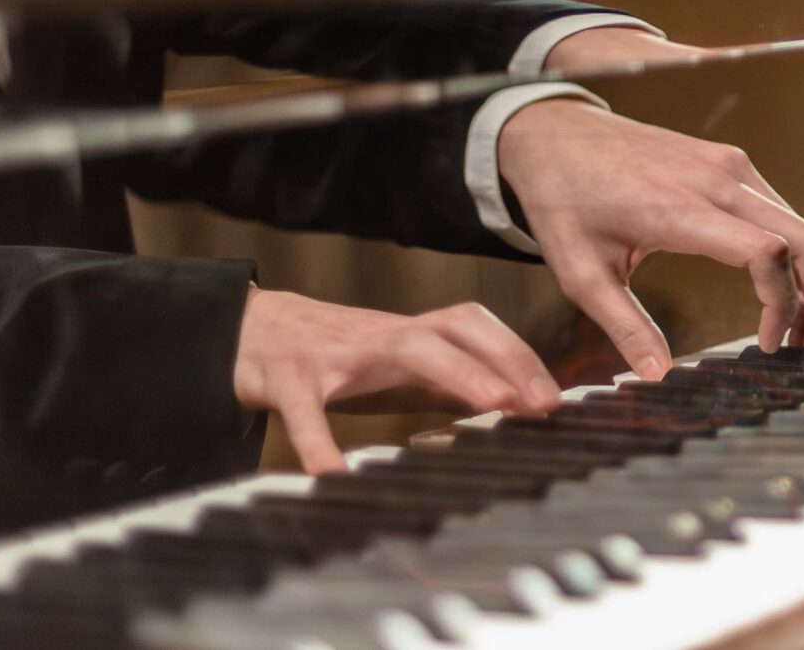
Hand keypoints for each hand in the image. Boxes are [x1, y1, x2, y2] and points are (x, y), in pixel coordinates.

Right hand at [233, 287, 560, 473]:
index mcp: (409, 334)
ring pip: (403, 346)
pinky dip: (319, 442)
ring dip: (455, 371)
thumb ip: (444, 385)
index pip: (474, 328)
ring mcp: (337, 352)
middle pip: (454, 326)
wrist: (250, 329)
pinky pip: (306, 411)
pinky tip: (334, 476)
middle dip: (504, 357)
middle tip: (540, 401)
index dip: (516, 354)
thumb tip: (509, 408)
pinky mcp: (288, 377)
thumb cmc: (335, 355)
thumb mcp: (395, 366)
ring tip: (493, 403)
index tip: (553, 395)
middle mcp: (381, 334)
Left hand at [499, 80, 803, 379]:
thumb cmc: (564, 200)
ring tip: (801, 327)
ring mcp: (729, 165)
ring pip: (802, 222)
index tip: (767, 346)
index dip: (781, 304)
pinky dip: (797, 250)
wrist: (555, 132)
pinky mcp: (730, 161)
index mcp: (680, 208)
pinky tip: (781, 287)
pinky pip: (780, 208)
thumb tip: (657, 377)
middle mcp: (717, 179)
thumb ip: (623, 326)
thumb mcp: (580, 273)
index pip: (767, 252)